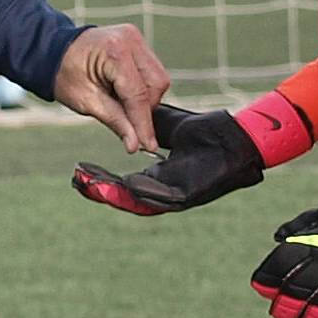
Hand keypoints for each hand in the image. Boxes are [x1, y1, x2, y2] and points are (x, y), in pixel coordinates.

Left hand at [52, 25, 168, 153]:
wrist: (54, 51)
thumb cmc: (64, 73)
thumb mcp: (86, 101)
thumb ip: (115, 121)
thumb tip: (135, 143)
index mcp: (115, 52)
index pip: (138, 94)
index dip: (144, 123)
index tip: (148, 145)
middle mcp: (130, 40)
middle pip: (156, 84)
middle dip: (145, 109)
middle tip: (128, 122)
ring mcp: (136, 38)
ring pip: (158, 78)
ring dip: (146, 98)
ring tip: (119, 102)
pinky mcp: (138, 43)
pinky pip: (152, 71)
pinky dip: (143, 88)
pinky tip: (124, 92)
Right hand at [73, 104, 262, 212]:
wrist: (241, 137)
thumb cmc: (212, 132)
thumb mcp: (172, 125)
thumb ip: (151, 124)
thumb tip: (131, 117)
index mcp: (159, 176)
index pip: (123, 183)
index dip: (100, 179)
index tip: (79, 169)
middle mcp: (164, 191)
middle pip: (123, 196)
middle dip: (98, 190)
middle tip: (77, 181)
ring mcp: (175, 197)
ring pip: (136, 201)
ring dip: (112, 194)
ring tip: (90, 184)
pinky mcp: (186, 196)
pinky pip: (158, 198)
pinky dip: (138, 194)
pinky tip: (122, 184)